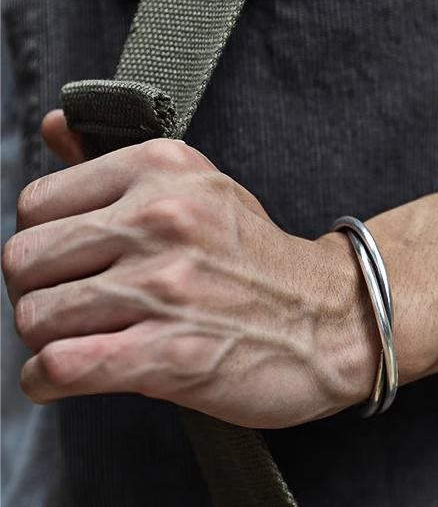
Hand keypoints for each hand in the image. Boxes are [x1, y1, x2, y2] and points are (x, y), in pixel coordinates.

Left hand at [3, 112, 376, 427]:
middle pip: (23, 261)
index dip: (45, 245)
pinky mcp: (170, 354)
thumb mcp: (204, 189)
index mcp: (162, 170)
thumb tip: (52, 127)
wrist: (337, 320)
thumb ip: (118, 161)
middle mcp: (160, 220)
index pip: (36, 203)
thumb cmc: (265, 263)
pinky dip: (46, 380)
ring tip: (81, 344)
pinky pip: (60, 367)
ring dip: (46, 340)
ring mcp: (165, 288)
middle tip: (72, 311)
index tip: (70, 269)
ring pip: (35, 317)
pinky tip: (65, 378)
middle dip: (38, 293)